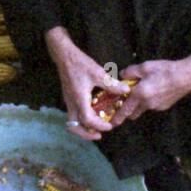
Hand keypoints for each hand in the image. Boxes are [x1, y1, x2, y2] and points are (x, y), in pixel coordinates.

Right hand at [45, 26, 131, 140]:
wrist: (64, 56)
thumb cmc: (80, 64)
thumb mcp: (98, 73)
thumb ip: (111, 84)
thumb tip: (126, 91)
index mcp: (79, 98)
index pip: (87, 120)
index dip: (99, 126)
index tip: (110, 126)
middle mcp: (72, 103)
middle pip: (74, 127)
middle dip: (86, 134)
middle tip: (99, 134)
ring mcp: (68, 101)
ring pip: (72, 122)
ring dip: (83, 128)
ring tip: (96, 128)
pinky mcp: (68, 98)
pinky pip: (73, 115)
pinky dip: (82, 120)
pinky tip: (92, 114)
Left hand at [112, 51, 190, 124]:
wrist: (187, 76)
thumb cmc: (166, 70)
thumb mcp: (145, 66)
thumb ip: (130, 72)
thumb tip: (122, 76)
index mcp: (140, 94)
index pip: (125, 110)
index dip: (117, 117)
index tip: (111, 123)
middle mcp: (147, 103)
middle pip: (132, 113)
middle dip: (126, 111)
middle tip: (122, 103)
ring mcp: (156, 106)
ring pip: (142, 109)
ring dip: (138, 105)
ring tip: (140, 92)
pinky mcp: (164, 106)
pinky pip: (151, 106)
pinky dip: (148, 101)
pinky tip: (153, 90)